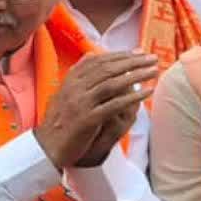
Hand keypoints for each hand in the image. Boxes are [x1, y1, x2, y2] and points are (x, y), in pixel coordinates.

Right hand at [35, 52, 157, 168]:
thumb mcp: (65, 93)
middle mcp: (75, 88)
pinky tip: (147, 92)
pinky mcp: (88, 119)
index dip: (121, 55)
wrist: (46, 147)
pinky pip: (114, 105)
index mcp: (71, 80)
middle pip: (108, 69)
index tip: (139, 52)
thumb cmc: (60, 121)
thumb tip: (91, 54)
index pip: (99, 61)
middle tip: (152, 58)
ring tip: (154, 71)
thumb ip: (79, 75)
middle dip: (133, 62)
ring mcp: (81, 103)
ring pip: (113, 84)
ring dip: (136, 75)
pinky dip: (132, 97)